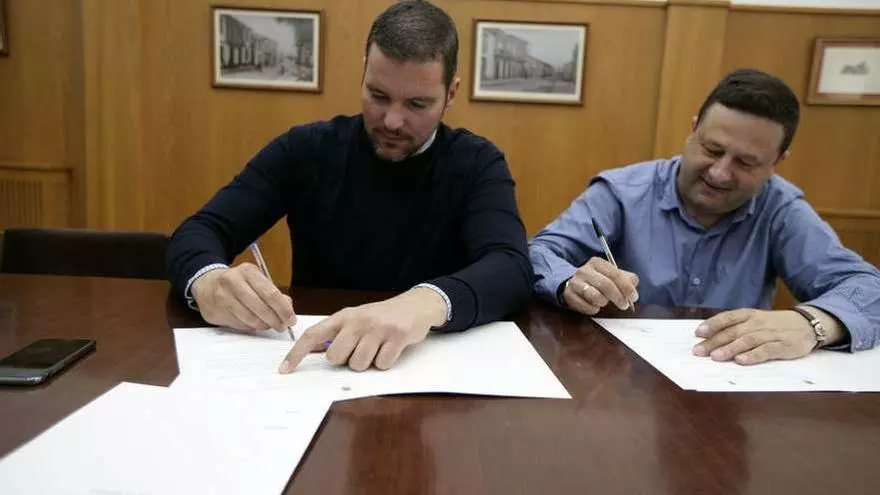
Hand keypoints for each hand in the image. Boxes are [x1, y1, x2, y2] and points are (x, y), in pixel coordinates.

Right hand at [190, 263, 295, 331]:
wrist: (206, 283)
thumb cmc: (237, 282)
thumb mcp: (255, 279)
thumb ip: (272, 292)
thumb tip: (288, 308)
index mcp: (247, 272)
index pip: (271, 293)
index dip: (283, 309)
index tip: (291, 319)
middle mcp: (233, 283)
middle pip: (261, 308)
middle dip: (275, 320)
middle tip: (282, 326)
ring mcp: (222, 298)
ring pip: (250, 319)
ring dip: (263, 325)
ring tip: (269, 325)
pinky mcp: (215, 312)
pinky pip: (239, 325)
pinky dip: (250, 327)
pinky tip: (254, 324)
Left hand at [278, 287, 446, 372]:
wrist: (415, 306)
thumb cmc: (380, 317)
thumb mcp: (355, 319)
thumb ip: (335, 334)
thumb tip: (313, 351)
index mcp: (343, 316)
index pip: (313, 335)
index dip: (297, 353)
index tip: (285, 370)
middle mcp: (358, 321)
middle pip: (336, 357)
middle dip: (346, 360)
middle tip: (359, 350)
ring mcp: (378, 328)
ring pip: (359, 364)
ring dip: (367, 363)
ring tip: (376, 349)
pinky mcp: (397, 337)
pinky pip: (382, 365)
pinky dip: (385, 363)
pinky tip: (390, 349)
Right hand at [562, 257, 638, 314]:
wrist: (571, 283)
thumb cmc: (596, 280)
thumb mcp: (610, 274)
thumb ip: (625, 278)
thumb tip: (633, 285)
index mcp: (596, 263)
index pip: (615, 274)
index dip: (626, 287)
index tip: (633, 297)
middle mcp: (584, 270)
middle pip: (606, 285)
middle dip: (618, 297)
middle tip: (624, 305)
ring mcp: (575, 283)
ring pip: (595, 296)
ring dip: (604, 302)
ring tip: (605, 302)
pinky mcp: (568, 295)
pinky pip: (586, 306)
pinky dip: (593, 309)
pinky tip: (594, 306)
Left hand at [692, 307, 841, 364]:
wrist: (807, 324)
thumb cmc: (774, 324)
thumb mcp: (755, 320)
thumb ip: (736, 327)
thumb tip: (709, 338)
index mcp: (749, 315)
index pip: (727, 318)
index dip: (712, 324)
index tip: (697, 333)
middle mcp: (757, 323)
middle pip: (733, 332)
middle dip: (714, 341)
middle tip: (699, 351)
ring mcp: (771, 334)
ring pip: (747, 341)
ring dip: (730, 349)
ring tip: (716, 357)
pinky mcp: (783, 346)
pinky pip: (766, 351)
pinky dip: (753, 356)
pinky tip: (741, 361)